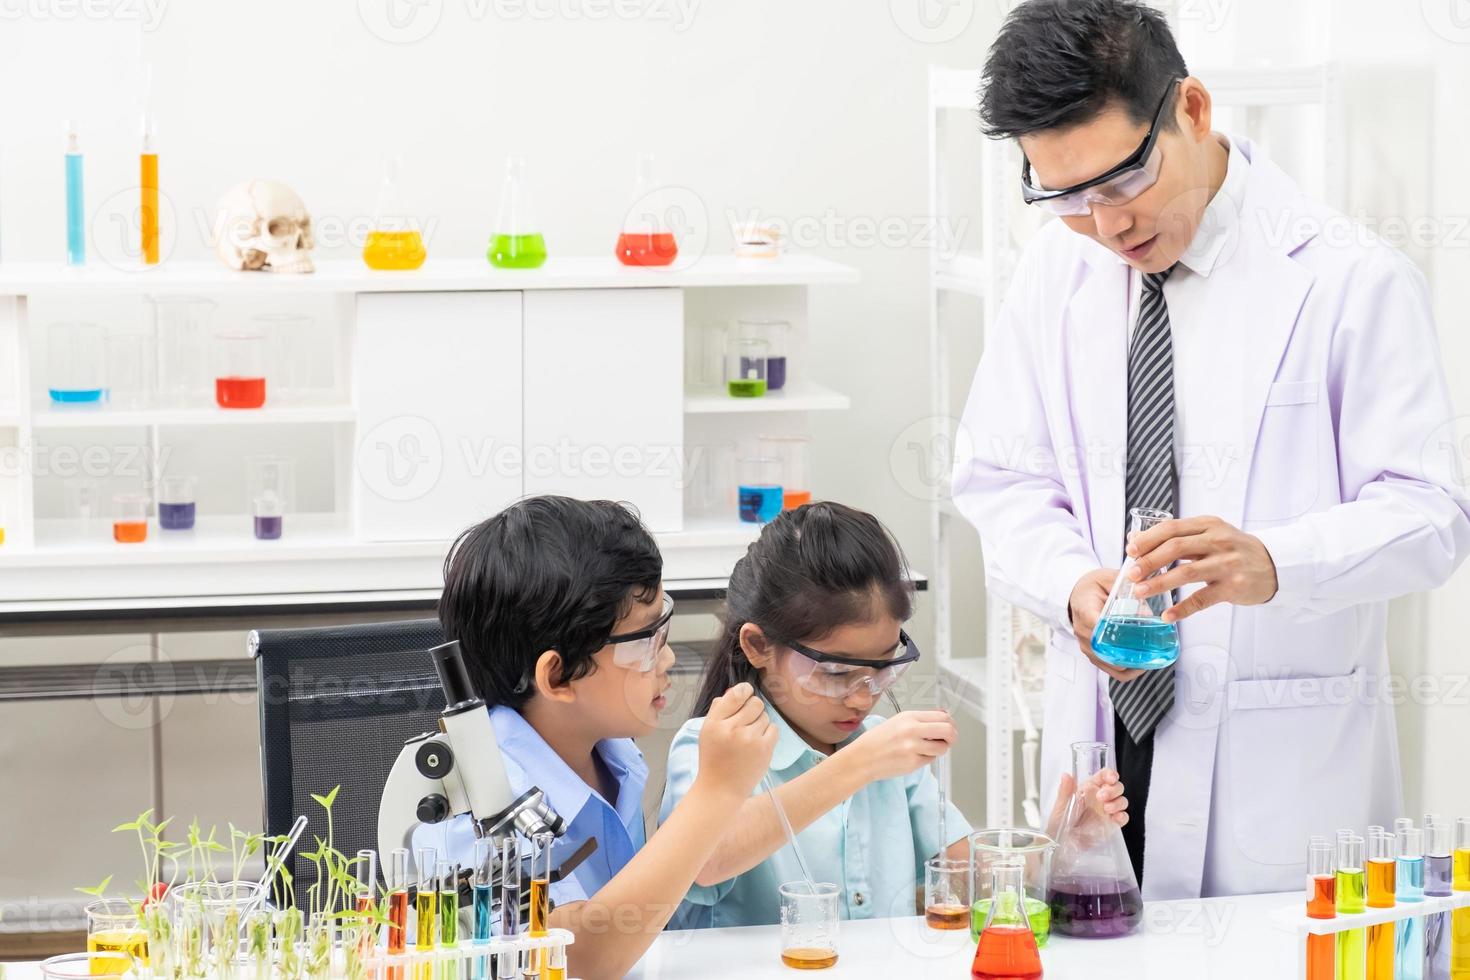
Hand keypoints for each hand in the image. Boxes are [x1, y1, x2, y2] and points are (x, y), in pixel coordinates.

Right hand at [695, 682, 778, 800]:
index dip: (744, 690)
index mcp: (715, 723)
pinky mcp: (764, 749)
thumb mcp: (707, 732)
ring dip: (760, 723)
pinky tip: (758, 743)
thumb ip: (719, 710)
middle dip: (753, 709)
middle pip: (755, 703)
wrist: (720, 790)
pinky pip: (774, 728)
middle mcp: (731, 729)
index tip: (746, 692)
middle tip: (747, 721)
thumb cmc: (714, 760)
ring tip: (749, 738)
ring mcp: (749, 739)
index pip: (735, 694)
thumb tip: (736, 690)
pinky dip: (768, 733)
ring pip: (765, 716)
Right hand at [845, 710, 956, 782]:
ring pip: (942, 748)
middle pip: (948, 731)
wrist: (863, 757)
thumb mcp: (898, 721)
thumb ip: (920, 720)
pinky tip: (916, 755)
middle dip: (953, 736)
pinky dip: (928, 758)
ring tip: (929, 748)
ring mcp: (913, 747)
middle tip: (949, 740)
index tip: (950, 727)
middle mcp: (912, 730)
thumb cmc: (878, 739)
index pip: (942, 717)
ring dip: (940, 749)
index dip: (951, 723)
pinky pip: (931, 759)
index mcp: (909, 717)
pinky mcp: (913, 763)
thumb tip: (943, 717)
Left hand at [1044, 768, 1129, 838]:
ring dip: (1118, 803)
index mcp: (1088, 788)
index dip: (1110, 774)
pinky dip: (1122, 816)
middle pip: (1117, 787)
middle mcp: (1100, 797)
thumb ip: (1064, 791)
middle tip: (1101, 797)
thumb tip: (1066, 775)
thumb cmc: (1059, 821)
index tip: (1111, 778)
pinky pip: (1123, 817)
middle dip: (1113, 790)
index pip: (1104, 775)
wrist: (1062, 842)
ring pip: (1122, 801)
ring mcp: (1107, 811)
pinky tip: (1115, 818)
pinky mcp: (1111, 824)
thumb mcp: (1060, 806)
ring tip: (1107, 809)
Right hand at [1069, 569, 1144, 682]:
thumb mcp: (1109, 578)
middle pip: (1105, 650)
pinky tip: (1140, 663)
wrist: (1078, 595)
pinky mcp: (1093, 654)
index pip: (1095, 624)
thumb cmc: (1094, 587)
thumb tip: (1146, 612)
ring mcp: (1087, 645)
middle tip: (1150, 649)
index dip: (1114, 632)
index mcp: (1084, 609)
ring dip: (1130, 664)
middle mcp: (1083, 631)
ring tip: (1149, 658)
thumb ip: (1127, 589)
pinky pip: (1109, 669)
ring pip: (1109, 664)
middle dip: (1129, 652)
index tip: (1134, 635)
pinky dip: (1126, 670)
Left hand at [1125, 515, 1278, 622]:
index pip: (1172, 528)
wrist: (1275, 564)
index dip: (1148, 539)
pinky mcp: (1233, 587)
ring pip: (1187, 572)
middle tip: (1132, 574)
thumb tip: (1136, 539)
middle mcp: (1218, 541)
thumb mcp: (1210, 534)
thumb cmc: (1235, 549)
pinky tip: (1168, 615)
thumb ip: (1178, 536)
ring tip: (1140, 592)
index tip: (1130, 550)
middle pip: (1176, 547)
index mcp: (1209, 525)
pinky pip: (1203, 599)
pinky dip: (1183, 609)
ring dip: (1160, 583)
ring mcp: (1227, 564)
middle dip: (1149, 561)